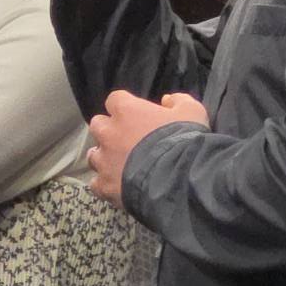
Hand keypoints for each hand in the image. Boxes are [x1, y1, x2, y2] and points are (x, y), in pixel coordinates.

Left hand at [88, 89, 209, 204]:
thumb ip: (179, 101)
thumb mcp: (192, 112)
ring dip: (104, 156)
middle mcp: (109, 133)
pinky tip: (117, 186)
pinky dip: (105, 183)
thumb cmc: (183, 141)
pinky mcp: (105, 185)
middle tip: (126, 138)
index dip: (124, 106)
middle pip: (98, 124)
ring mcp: (105, 160)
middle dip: (109, 130)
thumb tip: (167, 100)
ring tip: (119, 164)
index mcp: (127, 111)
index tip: (136, 114)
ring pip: (93, 155)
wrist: (178, 179)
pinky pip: (96, 183)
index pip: (115, 99)